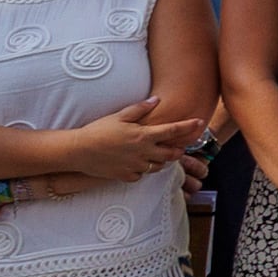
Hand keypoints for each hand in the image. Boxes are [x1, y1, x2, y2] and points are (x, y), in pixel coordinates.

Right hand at [47, 98, 214, 187]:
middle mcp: (143, 153)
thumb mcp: (119, 116)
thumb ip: (140, 109)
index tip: (200, 122)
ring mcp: (135, 166)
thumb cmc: (97, 130)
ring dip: (161, 160)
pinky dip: (143, 170)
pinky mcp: (125, 176)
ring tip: (157, 154)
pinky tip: (139, 164)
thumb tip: (157, 100)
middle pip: (171, 154)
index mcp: (143, 136)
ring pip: (158, 166)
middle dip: (178, 150)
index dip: (189, 127)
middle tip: (177, 146)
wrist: (77, 151)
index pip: (173, 131)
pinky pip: (141, 175)